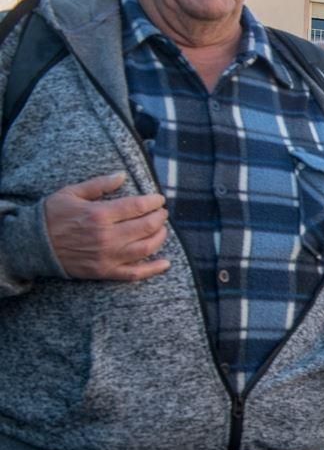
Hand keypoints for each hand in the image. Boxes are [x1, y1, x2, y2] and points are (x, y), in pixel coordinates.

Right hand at [44, 172, 170, 280]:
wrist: (32, 245)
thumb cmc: (51, 216)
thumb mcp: (71, 193)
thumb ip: (99, 185)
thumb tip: (122, 176)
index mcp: (99, 214)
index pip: (137, 207)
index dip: (153, 202)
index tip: (159, 199)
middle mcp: (107, 236)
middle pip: (146, 226)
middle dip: (159, 218)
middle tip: (162, 213)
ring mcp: (107, 256)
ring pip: (145, 248)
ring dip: (160, 237)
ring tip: (162, 230)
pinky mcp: (105, 271)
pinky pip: (134, 273)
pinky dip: (153, 269)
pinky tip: (165, 263)